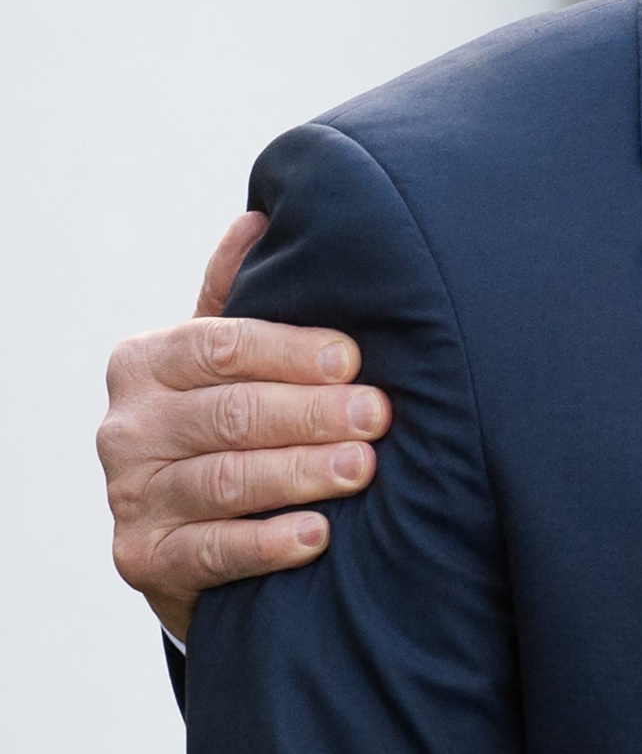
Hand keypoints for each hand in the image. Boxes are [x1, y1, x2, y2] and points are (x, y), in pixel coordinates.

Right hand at [97, 212, 390, 640]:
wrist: (187, 524)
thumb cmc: (226, 419)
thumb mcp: (225, 355)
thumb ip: (237, 293)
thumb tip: (260, 216)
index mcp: (146, 361)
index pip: (220, 346)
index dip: (289, 350)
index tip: (352, 359)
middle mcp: (128, 426)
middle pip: (229, 413)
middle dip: (311, 414)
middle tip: (379, 416)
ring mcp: (130, 496)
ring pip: (226, 481)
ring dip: (301, 474)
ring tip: (363, 469)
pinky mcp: (143, 560)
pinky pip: (211, 552)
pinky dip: (267, 544)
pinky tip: (318, 535)